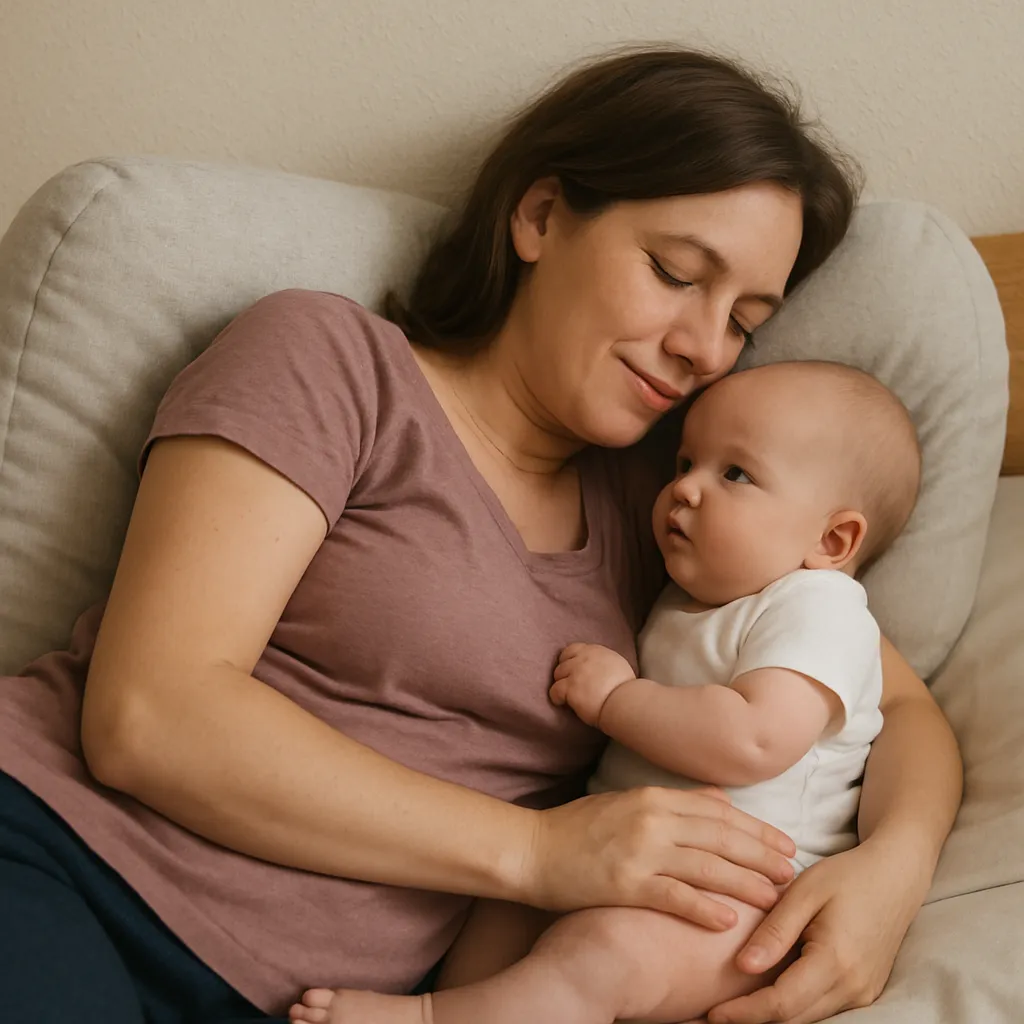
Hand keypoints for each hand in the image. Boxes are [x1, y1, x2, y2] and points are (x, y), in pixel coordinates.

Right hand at [524, 786, 795, 929]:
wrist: (531, 848)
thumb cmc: (578, 828)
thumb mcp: (625, 802)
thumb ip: (671, 802)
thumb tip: (717, 800)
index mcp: (653, 797)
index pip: (718, 811)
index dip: (756, 828)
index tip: (783, 843)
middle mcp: (651, 819)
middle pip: (721, 836)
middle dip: (761, 854)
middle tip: (791, 871)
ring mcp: (639, 850)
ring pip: (706, 865)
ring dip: (744, 882)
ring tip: (774, 898)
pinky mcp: (624, 882)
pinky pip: (673, 895)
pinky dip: (702, 907)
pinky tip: (727, 921)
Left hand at [550, 642, 635, 725]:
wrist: (625, 702)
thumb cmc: (626, 690)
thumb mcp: (618, 666)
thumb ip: (604, 662)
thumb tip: (598, 667)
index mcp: (597, 651)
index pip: (574, 649)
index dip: (570, 660)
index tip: (573, 670)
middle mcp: (584, 658)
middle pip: (563, 661)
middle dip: (565, 672)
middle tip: (569, 684)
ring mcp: (576, 672)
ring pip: (557, 675)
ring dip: (561, 684)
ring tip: (566, 695)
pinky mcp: (570, 687)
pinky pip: (554, 690)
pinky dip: (556, 697)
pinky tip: (561, 703)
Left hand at [707, 836, 930, 1023]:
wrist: (896, 875)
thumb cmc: (848, 875)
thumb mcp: (805, 892)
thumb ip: (775, 931)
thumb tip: (743, 967)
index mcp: (836, 961)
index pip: (782, 1004)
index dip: (744, 1014)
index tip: (711, 1013)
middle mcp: (853, 987)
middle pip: (794, 1021)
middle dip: (752, 1023)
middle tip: (710, 1016)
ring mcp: (862, 993)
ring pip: (808, 1020)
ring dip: (770, 1019)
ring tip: (731, 1012)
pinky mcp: (863, 990)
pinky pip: (821, 1009)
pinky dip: (791, 1009)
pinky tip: (765, 999)